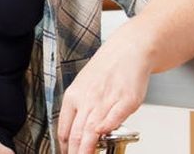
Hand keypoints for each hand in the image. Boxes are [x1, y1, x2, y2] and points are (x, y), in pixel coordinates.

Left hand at [56, 35, 151, 153]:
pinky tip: (104, 138)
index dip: (65, 148)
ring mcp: (107, 100)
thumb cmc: (106, 69)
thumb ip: (78, 109)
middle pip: (77, 134)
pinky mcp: (126, 100)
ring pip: (92, 130)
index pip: (65, 129)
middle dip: (76, 153)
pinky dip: (107, 129)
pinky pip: (115, 118)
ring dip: (88, 149)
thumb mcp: (83, 86)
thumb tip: (71, 133)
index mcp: (74, 96)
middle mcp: (88, 99)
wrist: (128, 50)